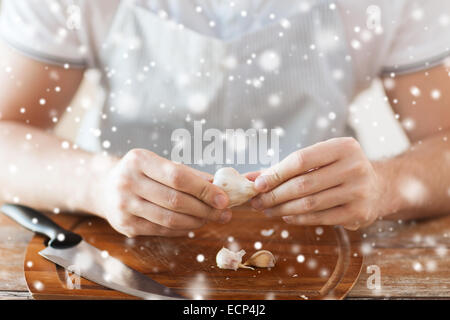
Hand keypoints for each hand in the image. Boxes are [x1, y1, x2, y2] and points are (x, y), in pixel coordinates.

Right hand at [90, 149, 230, 236]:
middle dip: (205, 209)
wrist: (104, 187)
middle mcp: (128, 182)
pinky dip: (182, 229)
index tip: (224, 198)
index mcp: (138, 160)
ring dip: (196, 221)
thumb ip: (187, 173)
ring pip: (170, 219)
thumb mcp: (159, 164)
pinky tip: (194, 224)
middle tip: (224, 213)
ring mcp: (124, 206)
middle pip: (175, 200)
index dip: (203, 189)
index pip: (177, 176)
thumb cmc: (140, 173)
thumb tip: (216, 184)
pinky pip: (162, 230)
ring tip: (211, 218)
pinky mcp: (125, 226)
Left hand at [249, 138, 382, 229]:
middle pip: (303, 184)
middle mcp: (355, 166)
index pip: (301, 159)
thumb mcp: (319, 160)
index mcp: (343, 146)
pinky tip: (286, 216)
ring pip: (310, 203)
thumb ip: (286, 167)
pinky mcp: (358, 212)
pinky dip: (299, 219)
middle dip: (275, 195)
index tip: (257, 184)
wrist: (377, 186)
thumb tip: (249, 178)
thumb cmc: (338, 169)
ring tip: (267, 210)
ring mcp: (359, 191)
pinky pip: (321, 218)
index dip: (276, 173)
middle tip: (257, 202)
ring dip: (283, 209)